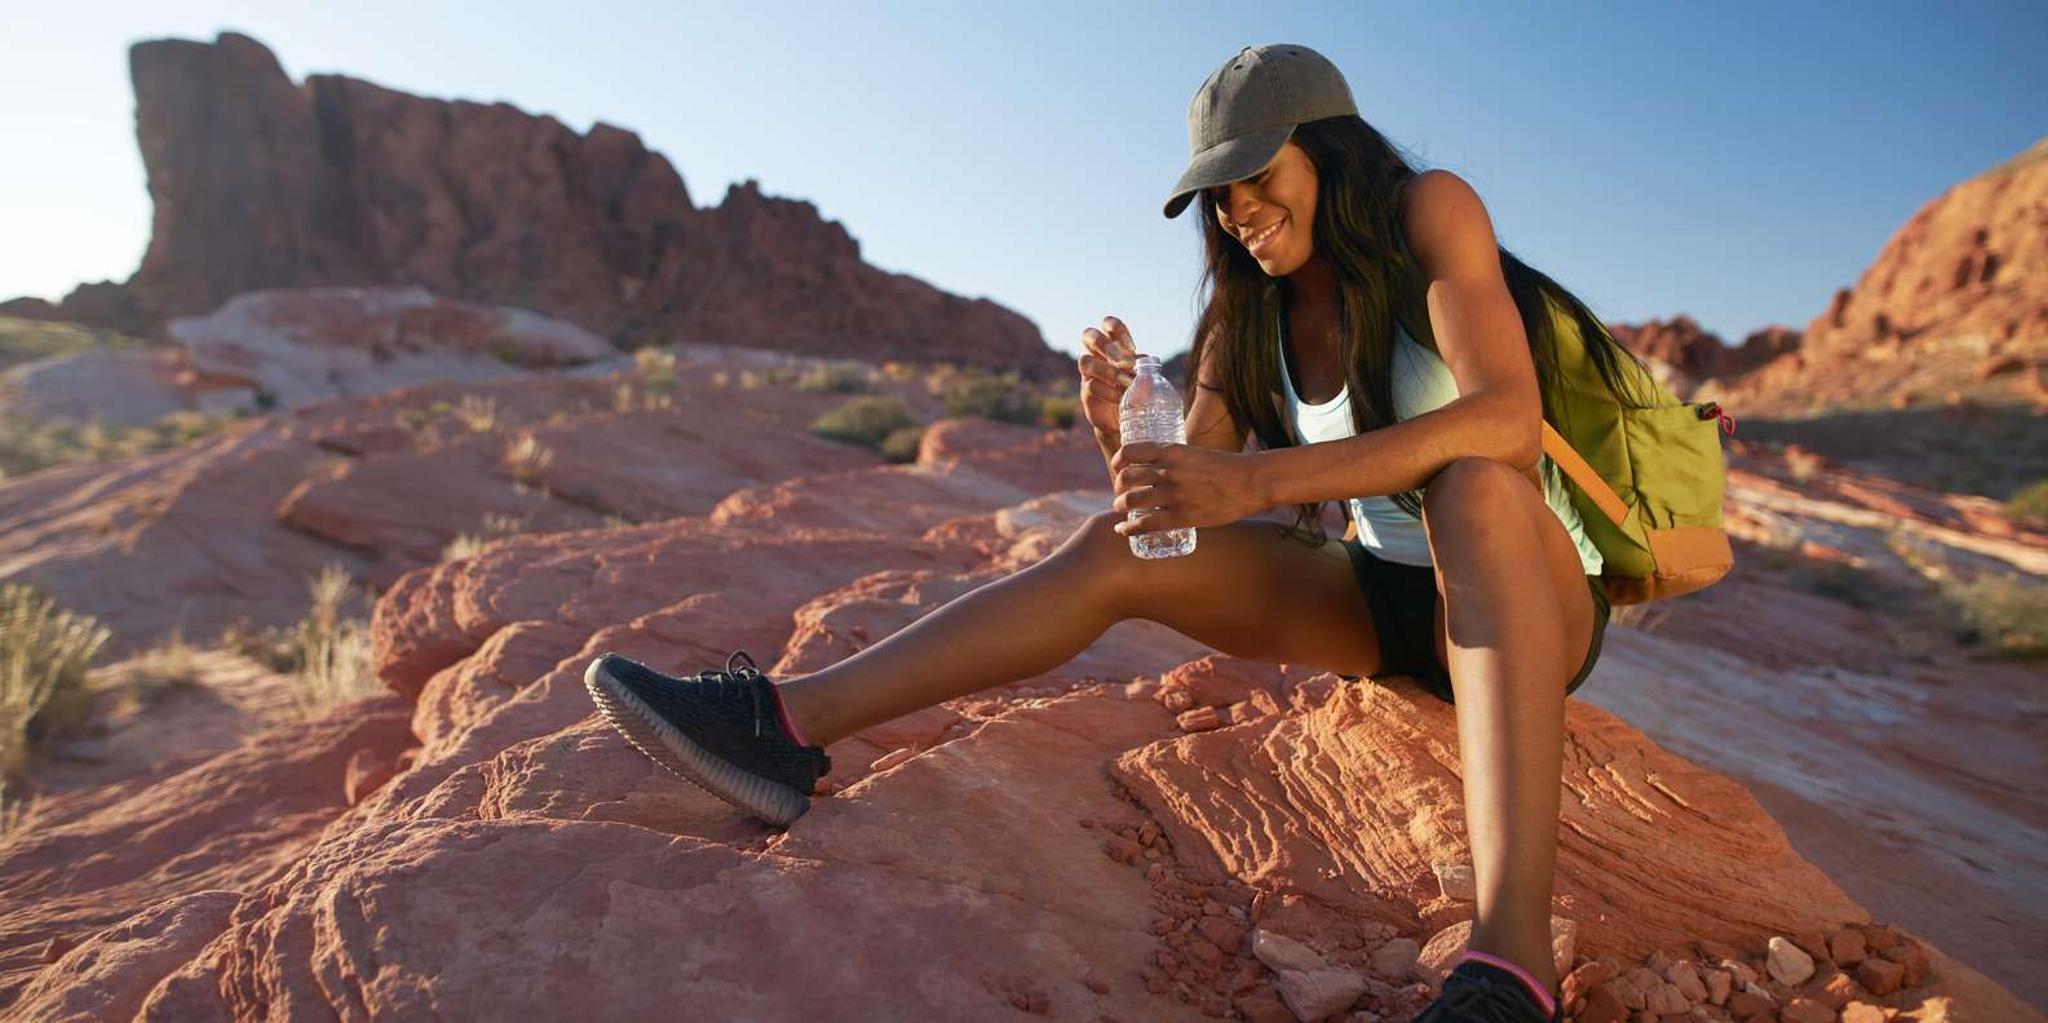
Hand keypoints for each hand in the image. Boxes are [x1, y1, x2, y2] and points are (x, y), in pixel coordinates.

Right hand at [1076, 316, 1138, 443]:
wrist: (1125, 419)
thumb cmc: (1137, 391)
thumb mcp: (1145, 376)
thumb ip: (1145, 367)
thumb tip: (1143, 362)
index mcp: (1114, 346)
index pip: (1109, 325)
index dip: (1116, 329)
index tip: (1131, 347)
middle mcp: (1097, 355)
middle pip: (1088, 335)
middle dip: (1104, 344)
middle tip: (1120, 360)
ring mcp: (1089, 374)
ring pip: (1085, 361)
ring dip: (1107, 371)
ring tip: (1124, 382)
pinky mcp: (1086, 392)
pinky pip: (1091, 386)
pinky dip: (1108, 392)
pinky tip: (1121, 399)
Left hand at [1108, 441, 1265, 535]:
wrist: (1250, 482)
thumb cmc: (1227, 467)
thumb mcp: (1196, 453)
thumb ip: (1177, 460)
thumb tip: (1161, 469)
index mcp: (1171, 451)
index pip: (1129, 452)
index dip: (1118, 461)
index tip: (1118, 468)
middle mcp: (1167, 471)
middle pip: (1125, 478)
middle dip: (1118, 487)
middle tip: (1121, 492)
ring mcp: (1173, 494)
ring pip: (1130, 501)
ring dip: (1120, 506)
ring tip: (1121, 509)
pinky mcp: (1181, 516)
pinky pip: (1145, 524)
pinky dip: (1129, 528)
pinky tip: (1124, 530)